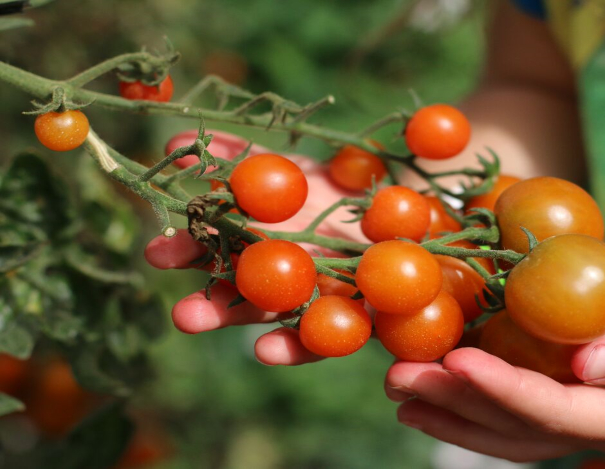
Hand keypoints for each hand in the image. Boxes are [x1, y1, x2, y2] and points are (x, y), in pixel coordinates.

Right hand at [144, 130, 366, 365]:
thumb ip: (244, 158)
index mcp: (268, 237)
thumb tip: (176, 145)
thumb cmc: (352, 189)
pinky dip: (291, 348)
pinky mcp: (349, 325)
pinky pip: (317, 340)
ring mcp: (314, 297)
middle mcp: (285, 271)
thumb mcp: (299, 167)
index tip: (154, 248)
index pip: (222, 247)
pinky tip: (263, 350)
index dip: (190, 249)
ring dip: (227, 318)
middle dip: (200, 291)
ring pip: (266, 312)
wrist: (415, 214)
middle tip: (166, 294)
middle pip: (237, 285)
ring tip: (187, 320)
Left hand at [385, 318, 604, 461]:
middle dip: (455, 403)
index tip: (453, 361)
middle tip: (397, 379)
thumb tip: (589, 356)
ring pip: (515, 428)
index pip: (555, 411)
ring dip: (456, 410)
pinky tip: (453, 387)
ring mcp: (599, 424)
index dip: (501, 389)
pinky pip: (532, 412)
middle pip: (517, 426)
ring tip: (403, 392)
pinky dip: (486, 403)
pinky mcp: (597, 404)